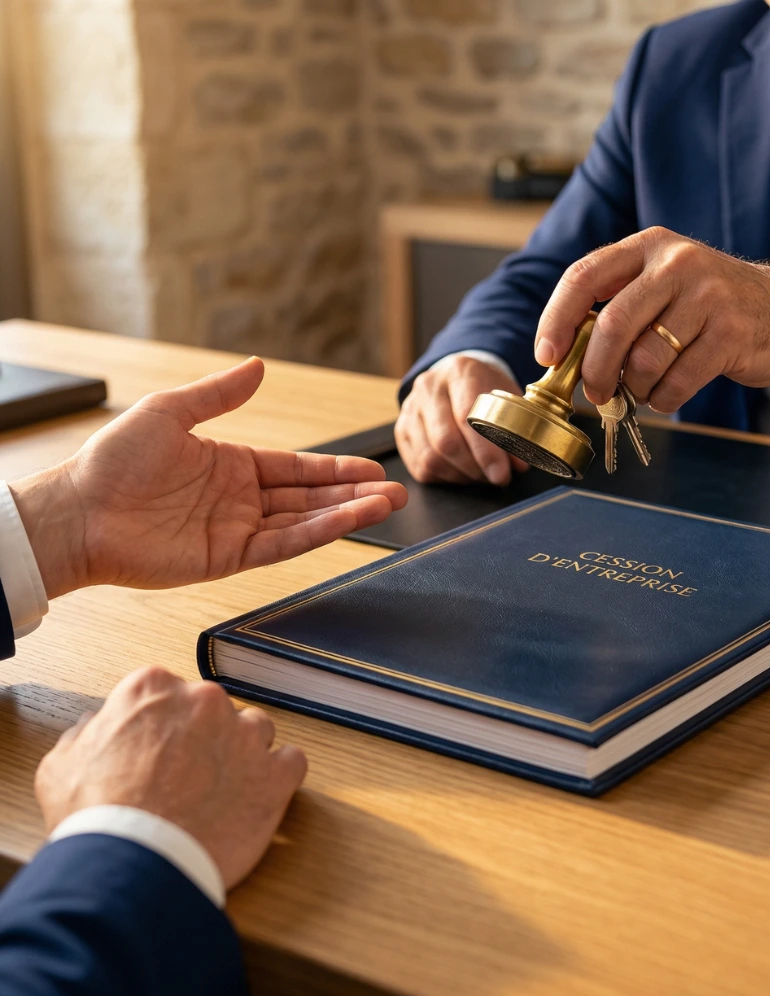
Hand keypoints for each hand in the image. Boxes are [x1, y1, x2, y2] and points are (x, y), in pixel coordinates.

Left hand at [10, 357, 407, 598]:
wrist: (78, 512)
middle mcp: (242, 499)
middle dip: (355, 493)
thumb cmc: (114, 461)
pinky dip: (317, 533)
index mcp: (233, 464)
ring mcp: (238, 530)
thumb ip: (220, 394)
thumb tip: (260, 367)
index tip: (372, 467)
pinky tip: (347, 521)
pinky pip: (283, 544)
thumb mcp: (171, 412)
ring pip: (305, 521)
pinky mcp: (229, 558)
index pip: (298, 467)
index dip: (336, 468)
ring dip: (347, 513)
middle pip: (311, 496)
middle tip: (396, 492)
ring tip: (387, 505)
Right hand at [35, 666, 306, 889]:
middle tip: (185, 779)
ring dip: (243, 754)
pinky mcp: (275, 773)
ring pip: (256, 730)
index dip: (162, 725)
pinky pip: (291, 762)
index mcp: (153, 689)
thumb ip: (87, 733)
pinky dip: (278, 778)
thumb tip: (96, 724)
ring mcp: (245, 735)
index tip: (158, 751)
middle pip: (214, 710)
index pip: (168, 692)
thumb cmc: (97, 820)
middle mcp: (205, 700)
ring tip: (220, 793)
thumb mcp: (62, 766)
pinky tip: (256, 799)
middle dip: (204, 739)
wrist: (133, 867)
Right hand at [396, 355, 528, 485]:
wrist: (456, 378)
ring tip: (479, 476)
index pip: (468, 418)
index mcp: (460, 372)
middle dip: (473, 468)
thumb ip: (514, 430)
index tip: (501, 474)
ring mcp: (410, 408)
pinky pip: (419, 466)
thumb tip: (518, 465)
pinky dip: (443, 478)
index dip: (486, 452)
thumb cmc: (486, 391)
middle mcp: (429, 387)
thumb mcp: (507, 399)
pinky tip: (461, 473)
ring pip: (430, 457)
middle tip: (494, 478)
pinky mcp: (401, 430)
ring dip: (459, 475)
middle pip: (445, 441)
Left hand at [533, 227, 769, 411]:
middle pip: (612, 323)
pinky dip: (663, 399)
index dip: (556, 319)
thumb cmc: (710, 305)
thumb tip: (567, 354)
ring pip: (645, 358)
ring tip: (643, 390)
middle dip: (595, 369)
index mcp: (650, 246)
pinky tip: (667, 395)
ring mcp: (708, 296)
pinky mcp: (732, 333)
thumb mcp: (664, 284)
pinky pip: (678, 381)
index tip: (546, 355)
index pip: (584, 276)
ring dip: (635, 387)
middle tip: (595, 392)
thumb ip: (619, 305)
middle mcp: (678, 263)